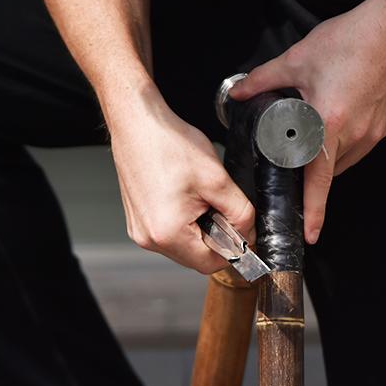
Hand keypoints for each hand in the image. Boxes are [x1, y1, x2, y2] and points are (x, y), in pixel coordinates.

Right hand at [104, 86, 254, 273]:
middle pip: (196, 257)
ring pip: (183, 246)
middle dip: (215, 237)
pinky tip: (185, 196)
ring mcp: (139, 230)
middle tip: (219, 205)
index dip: (233, 249)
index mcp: (168, 234)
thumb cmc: (168, 144)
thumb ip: (241, 213)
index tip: (241, 229)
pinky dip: (183, 222)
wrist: (137, 122)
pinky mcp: (137, 220)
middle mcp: (149, 238)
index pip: (211, 263)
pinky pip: (169, 233)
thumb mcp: (218, 180)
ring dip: (199, 229)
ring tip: (200, 197)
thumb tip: (248, 234)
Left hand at [228, 0, 385, 243]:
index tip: (310, 234)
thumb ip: (264, 79)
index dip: (314, 211)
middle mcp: (354, 135)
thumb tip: (238, 93)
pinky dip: (340, 144)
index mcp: (329, 123)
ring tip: (312, 135)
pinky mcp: (383, 127)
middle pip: (327, 171)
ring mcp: (372, 133)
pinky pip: (357, 148)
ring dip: (325, 157)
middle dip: (310, 174)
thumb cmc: (351, 39)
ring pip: (343, 161)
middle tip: (290, 166)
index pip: (319, 180)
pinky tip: (331, 124)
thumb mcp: (299, 57)